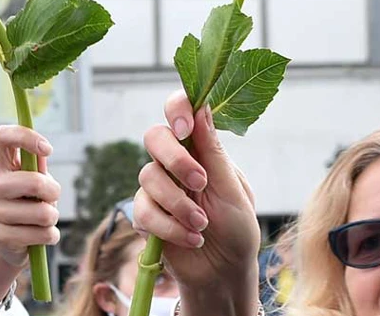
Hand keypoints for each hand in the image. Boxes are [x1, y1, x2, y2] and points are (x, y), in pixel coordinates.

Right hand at [0, 125, 60, 267]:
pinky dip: (50, 235)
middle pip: (34, 182)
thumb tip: (42, 152)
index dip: (26, 137)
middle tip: (51, 198)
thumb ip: (39, 166)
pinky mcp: (1, 237)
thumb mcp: (36, 182)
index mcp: (1, 166)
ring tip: (43, 220)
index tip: (48, 149)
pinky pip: (43, 234)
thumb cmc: (29, 204)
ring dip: (52, 217)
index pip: (3, 136)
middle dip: (53, 192)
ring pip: (43, 212)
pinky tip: (38, 235)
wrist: (11, 242)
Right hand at [134, 91, 259, 311]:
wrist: (224, 272)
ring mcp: (158, 189)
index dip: (177, 108)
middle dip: (175, 159)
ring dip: (178, 204)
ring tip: (202, 225)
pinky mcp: (146, 215)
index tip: (186, 125)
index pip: (180, 112)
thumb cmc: (236, 228)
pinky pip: (142, 211)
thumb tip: (203, 107)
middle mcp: (175, 163)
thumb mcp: (233, 189)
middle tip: (200, 182)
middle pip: (154, 137)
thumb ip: (213, 152)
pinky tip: (192, 239)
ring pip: (147, 177)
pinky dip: (170, 227)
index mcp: (201, 149)